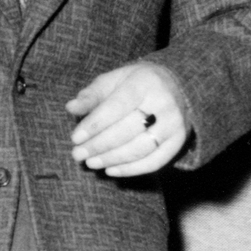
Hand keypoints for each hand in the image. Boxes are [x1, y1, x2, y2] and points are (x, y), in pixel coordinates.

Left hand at [66, 63, 190, 176]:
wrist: (176, 85)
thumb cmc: (135, 84)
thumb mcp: (113, 81)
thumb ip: (92, 95)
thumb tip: (71, 107)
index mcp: (145, 82)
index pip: (116, 107)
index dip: (94, 124)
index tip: (75, 138)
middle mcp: (164, 102)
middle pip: (127, 130)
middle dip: (99, 145)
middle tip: (78, 154)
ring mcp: (174, 123)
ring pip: (140, 148)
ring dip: (112, 159)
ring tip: (91, 163)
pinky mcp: (179, 141)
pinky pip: (155, 161)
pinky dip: (131, 169)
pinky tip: (111, 170)